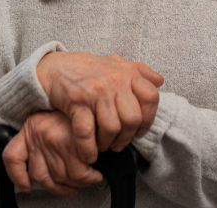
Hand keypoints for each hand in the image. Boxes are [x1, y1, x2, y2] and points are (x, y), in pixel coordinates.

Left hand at [3, 111, 102, 195]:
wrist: (91, 86)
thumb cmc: (77, 102)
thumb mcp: (53, 114)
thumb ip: (44, 136)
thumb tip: (46, 165)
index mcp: (30, 128)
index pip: (12, 157)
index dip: (17, 176)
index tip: (26, 186)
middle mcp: (39, 136)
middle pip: (41, 176)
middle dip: (60, 186)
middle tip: (73, 185)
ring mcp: (54, 141)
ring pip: (61, 177)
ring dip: (76, 184)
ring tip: (88, 179)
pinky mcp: (72, 143)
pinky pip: (78, 172)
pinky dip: (87, 178)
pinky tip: (94, 174)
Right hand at [37, 52, 163, 162]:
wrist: (56, 67)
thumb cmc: (89, 68)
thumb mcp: (117, 63)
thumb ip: (140, 71)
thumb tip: (160, 81)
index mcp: (128, 72)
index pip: (151, 98)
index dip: (149, 118)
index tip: (140, 130)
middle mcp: (115, 80)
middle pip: (132, 118)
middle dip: (127, 137)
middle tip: (119, 144)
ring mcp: (97, 91)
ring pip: (112, 127)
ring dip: (108, 143)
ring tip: (104, 147)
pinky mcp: (77, 101)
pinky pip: (87, 131)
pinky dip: (88, 148)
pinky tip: (89, 154)